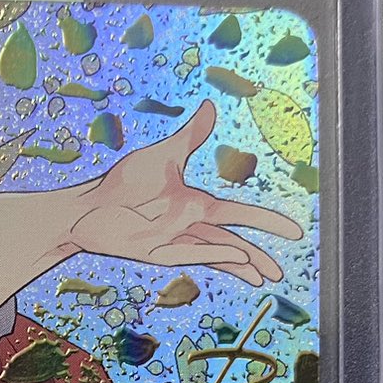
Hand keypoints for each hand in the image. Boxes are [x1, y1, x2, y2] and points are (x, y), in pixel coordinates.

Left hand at [66, 100, 302, 286]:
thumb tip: (210, 106)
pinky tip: (232, 257)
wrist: (88, 206)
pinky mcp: (153, 253)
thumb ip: (191, 136)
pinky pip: (185, 253)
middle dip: (257, 256)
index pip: (238, 214)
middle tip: (279, 273)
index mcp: (197, 205)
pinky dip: (207, 254)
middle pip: (230, 243)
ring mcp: (172, 243)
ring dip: (237, 264)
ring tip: (263, 277)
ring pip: (212, 255)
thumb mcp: (163, 155)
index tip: (294, 232)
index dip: (266, 222)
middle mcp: (189, 227)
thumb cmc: (124, 184)